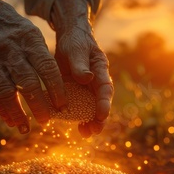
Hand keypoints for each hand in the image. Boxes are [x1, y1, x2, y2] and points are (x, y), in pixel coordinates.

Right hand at [0, 0, 65, 132]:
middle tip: (47, 120)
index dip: (57, 89)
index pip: (47, 68)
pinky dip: (1, 109)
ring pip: (7, 92)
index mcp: (29, 41)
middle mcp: (11, 51)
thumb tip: (57, 83)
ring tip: (26, 128)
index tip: (63, 106)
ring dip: (18, 113)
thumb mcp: (30, 32)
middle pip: (28, 83)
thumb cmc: (10, 26)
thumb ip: (41, 56)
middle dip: (39, 105)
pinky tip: (10, 121)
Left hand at [51, 0, 113, 137]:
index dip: (104, 104)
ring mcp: (86, 89)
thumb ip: (80, 65)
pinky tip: (73, 127)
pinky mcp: (75, 93)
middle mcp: (95, 83)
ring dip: (89, 121)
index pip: (104, 89)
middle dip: (99, 119)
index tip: (102, 116)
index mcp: (100, 71)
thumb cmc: (75, 42)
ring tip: (86, 133)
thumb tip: (87, 78)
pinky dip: (75, 117)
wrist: (69, 40)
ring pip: (90, 108)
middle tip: (94, 130)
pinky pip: (77, 107)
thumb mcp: (76, 50)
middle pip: (100, 104)